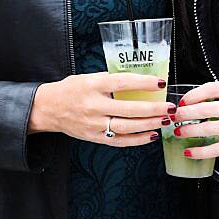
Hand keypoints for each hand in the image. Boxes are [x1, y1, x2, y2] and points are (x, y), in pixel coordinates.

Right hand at [28, 73, 174, 146]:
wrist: (48, 109)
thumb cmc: (70, 90)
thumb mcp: (88, 77)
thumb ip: (111, 80)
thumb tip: (139, 81)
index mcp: (93, 86)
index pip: (123, 83)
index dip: (143, 83)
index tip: (160, 82)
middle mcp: (94, 106)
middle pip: (129, 109)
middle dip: (153, 109)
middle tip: (170, 107)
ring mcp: (94, 124)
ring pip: (127, 127)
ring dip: (149, 125)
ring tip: (165, 120)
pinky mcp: (94, 138)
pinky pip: (119, 141)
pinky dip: (137, 140)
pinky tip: (151, 135)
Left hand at [173, 81, 218, 160]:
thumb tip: (197, 99)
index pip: (212, 88)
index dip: (194, 94)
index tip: (183, 100)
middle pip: (209, 108)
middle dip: (187, 113)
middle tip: (175, 116)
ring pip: (211, 128)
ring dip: (191, 131)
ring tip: (179, 131)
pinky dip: (202, 151)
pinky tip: (190, 151)